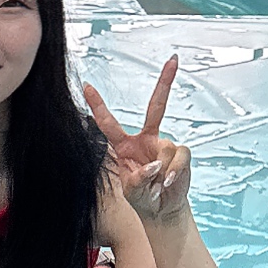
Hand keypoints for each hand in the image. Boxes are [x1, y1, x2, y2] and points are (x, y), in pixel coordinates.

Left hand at [86, 57, 191, 225]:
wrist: (162, 209)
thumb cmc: (142, 196)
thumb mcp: (130, 191)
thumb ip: (136, 179)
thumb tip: (153, 164)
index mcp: (124, 145)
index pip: (108, 122)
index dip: (98, 105)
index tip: (87, 86)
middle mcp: (146, 139)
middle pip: (156, 106)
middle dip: (165, 82)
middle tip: (174, 59)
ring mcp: (164, 144)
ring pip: (165, 149)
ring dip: (160, 172)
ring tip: (155, 186)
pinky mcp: (181, 154)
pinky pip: (179, 158)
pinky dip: (173, 172)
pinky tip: (167, 183)